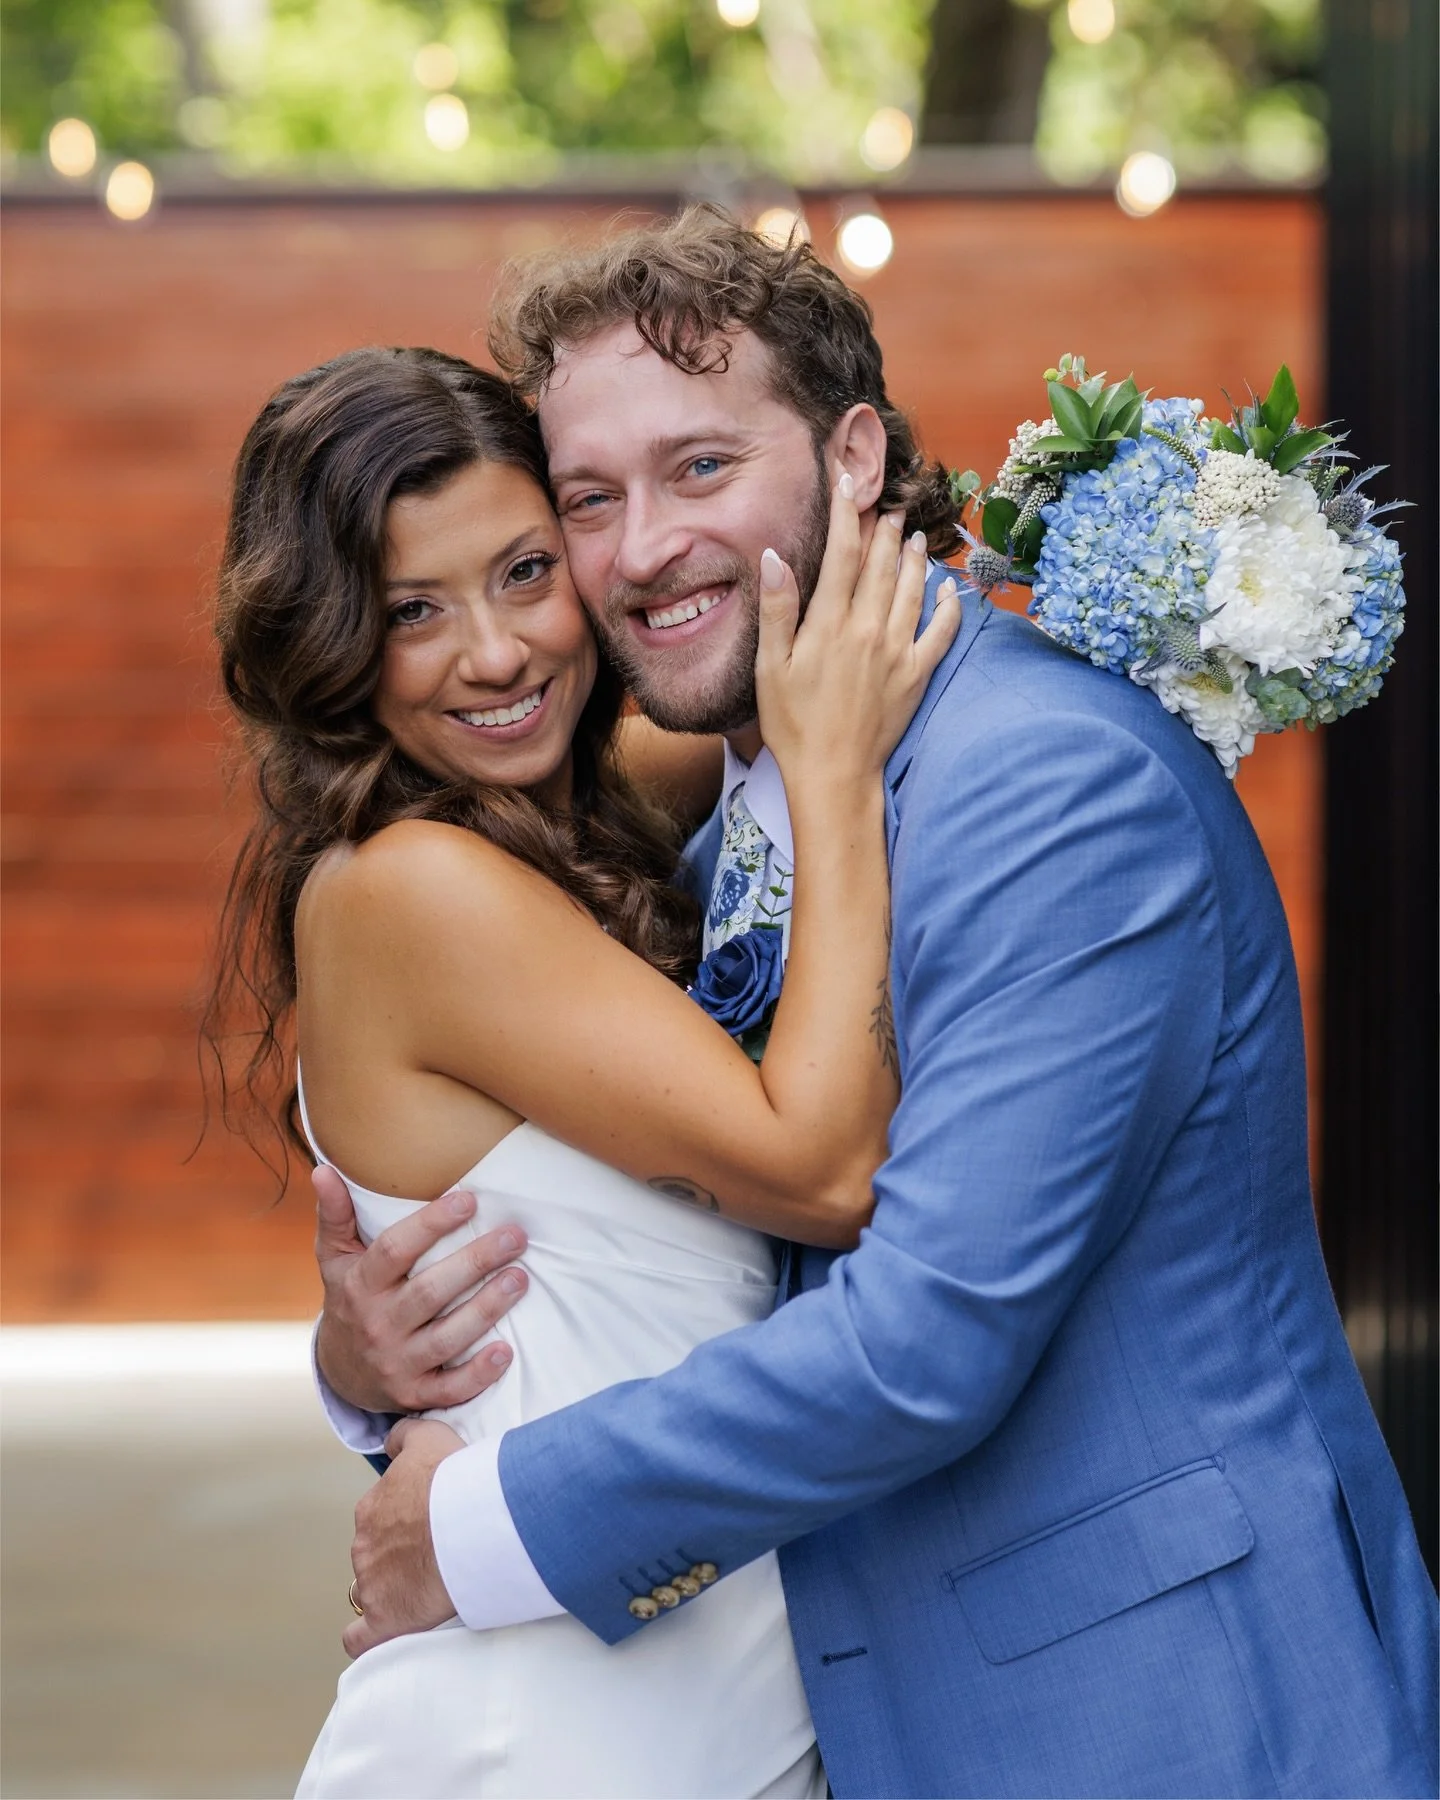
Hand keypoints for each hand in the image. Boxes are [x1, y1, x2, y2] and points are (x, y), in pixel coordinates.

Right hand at [313, 1163, 528, 1414]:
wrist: (342, 1372)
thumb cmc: (351, 1297)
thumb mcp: (335, 1258)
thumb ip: (336, 1215)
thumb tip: (323, 1169)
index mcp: (359, 1285)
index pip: (394, 1250)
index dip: (431, 1224)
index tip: (469, 1199)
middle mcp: (376, 1325)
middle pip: (428, 1293)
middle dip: (474, 1263)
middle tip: (515, 1237)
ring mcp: (396, 1363)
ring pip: (445, 1339)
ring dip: (486, 1309)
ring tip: (521, 1278)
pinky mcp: (416, 1395)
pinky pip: (449, 1390)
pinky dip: (478, 1374)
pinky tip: (506, 1351)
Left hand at [344, 1418, 462, 1656]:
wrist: (469, 1522)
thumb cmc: (454, 1479)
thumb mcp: (429, 1435)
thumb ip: (404, 1434)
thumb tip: (391, 1439)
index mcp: (372, 1507)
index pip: (378, 1516)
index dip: (404, 1521)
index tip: (429, 1523)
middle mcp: (364, 1545)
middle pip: (374, 1553)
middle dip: (397, 1555)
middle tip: (434, 1553)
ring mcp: (370, 1584)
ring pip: (371, 1589)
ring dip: (390, 1589)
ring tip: (425, 1588)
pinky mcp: (384, 1620)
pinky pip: (360, 1638)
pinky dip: (367, 1637)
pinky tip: (381, 1633)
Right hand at [755, 472, 960, 793]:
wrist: (834, 774)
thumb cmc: (792, 724)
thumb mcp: (771, 667)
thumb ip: (777, 610)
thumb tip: (775, 557)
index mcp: (830, 624)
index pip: (842, 553)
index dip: (846, 512)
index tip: (847, 482)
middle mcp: (870, 630)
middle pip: (881, 565)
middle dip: (883, 530)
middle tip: (889, 504)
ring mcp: (898, 652)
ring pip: (913, 591)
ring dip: (913, 560)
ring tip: (913, 537)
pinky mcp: (917, 675)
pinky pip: (941, 633)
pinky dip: (949, 607)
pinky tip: (948, 590)